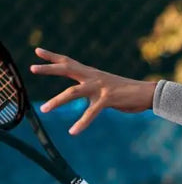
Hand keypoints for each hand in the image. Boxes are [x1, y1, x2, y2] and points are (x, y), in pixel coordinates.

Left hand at [30, 49, 155, 133]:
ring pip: (73, 92)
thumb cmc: (128, 92)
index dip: (53, 57)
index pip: (69, 61)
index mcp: (92, 73)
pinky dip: (82, 123)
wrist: (147, 93)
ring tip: (44, 109)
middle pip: (67, 69)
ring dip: (57, 101)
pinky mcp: (108, 99)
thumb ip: (94, 89)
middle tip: (32, 68)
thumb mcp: (107, 87)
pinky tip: (73, 132)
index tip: (38, 51)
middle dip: (49, 69)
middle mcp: (93, 77)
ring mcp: (100, 87)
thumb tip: (87, 95)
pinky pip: (91, 112)